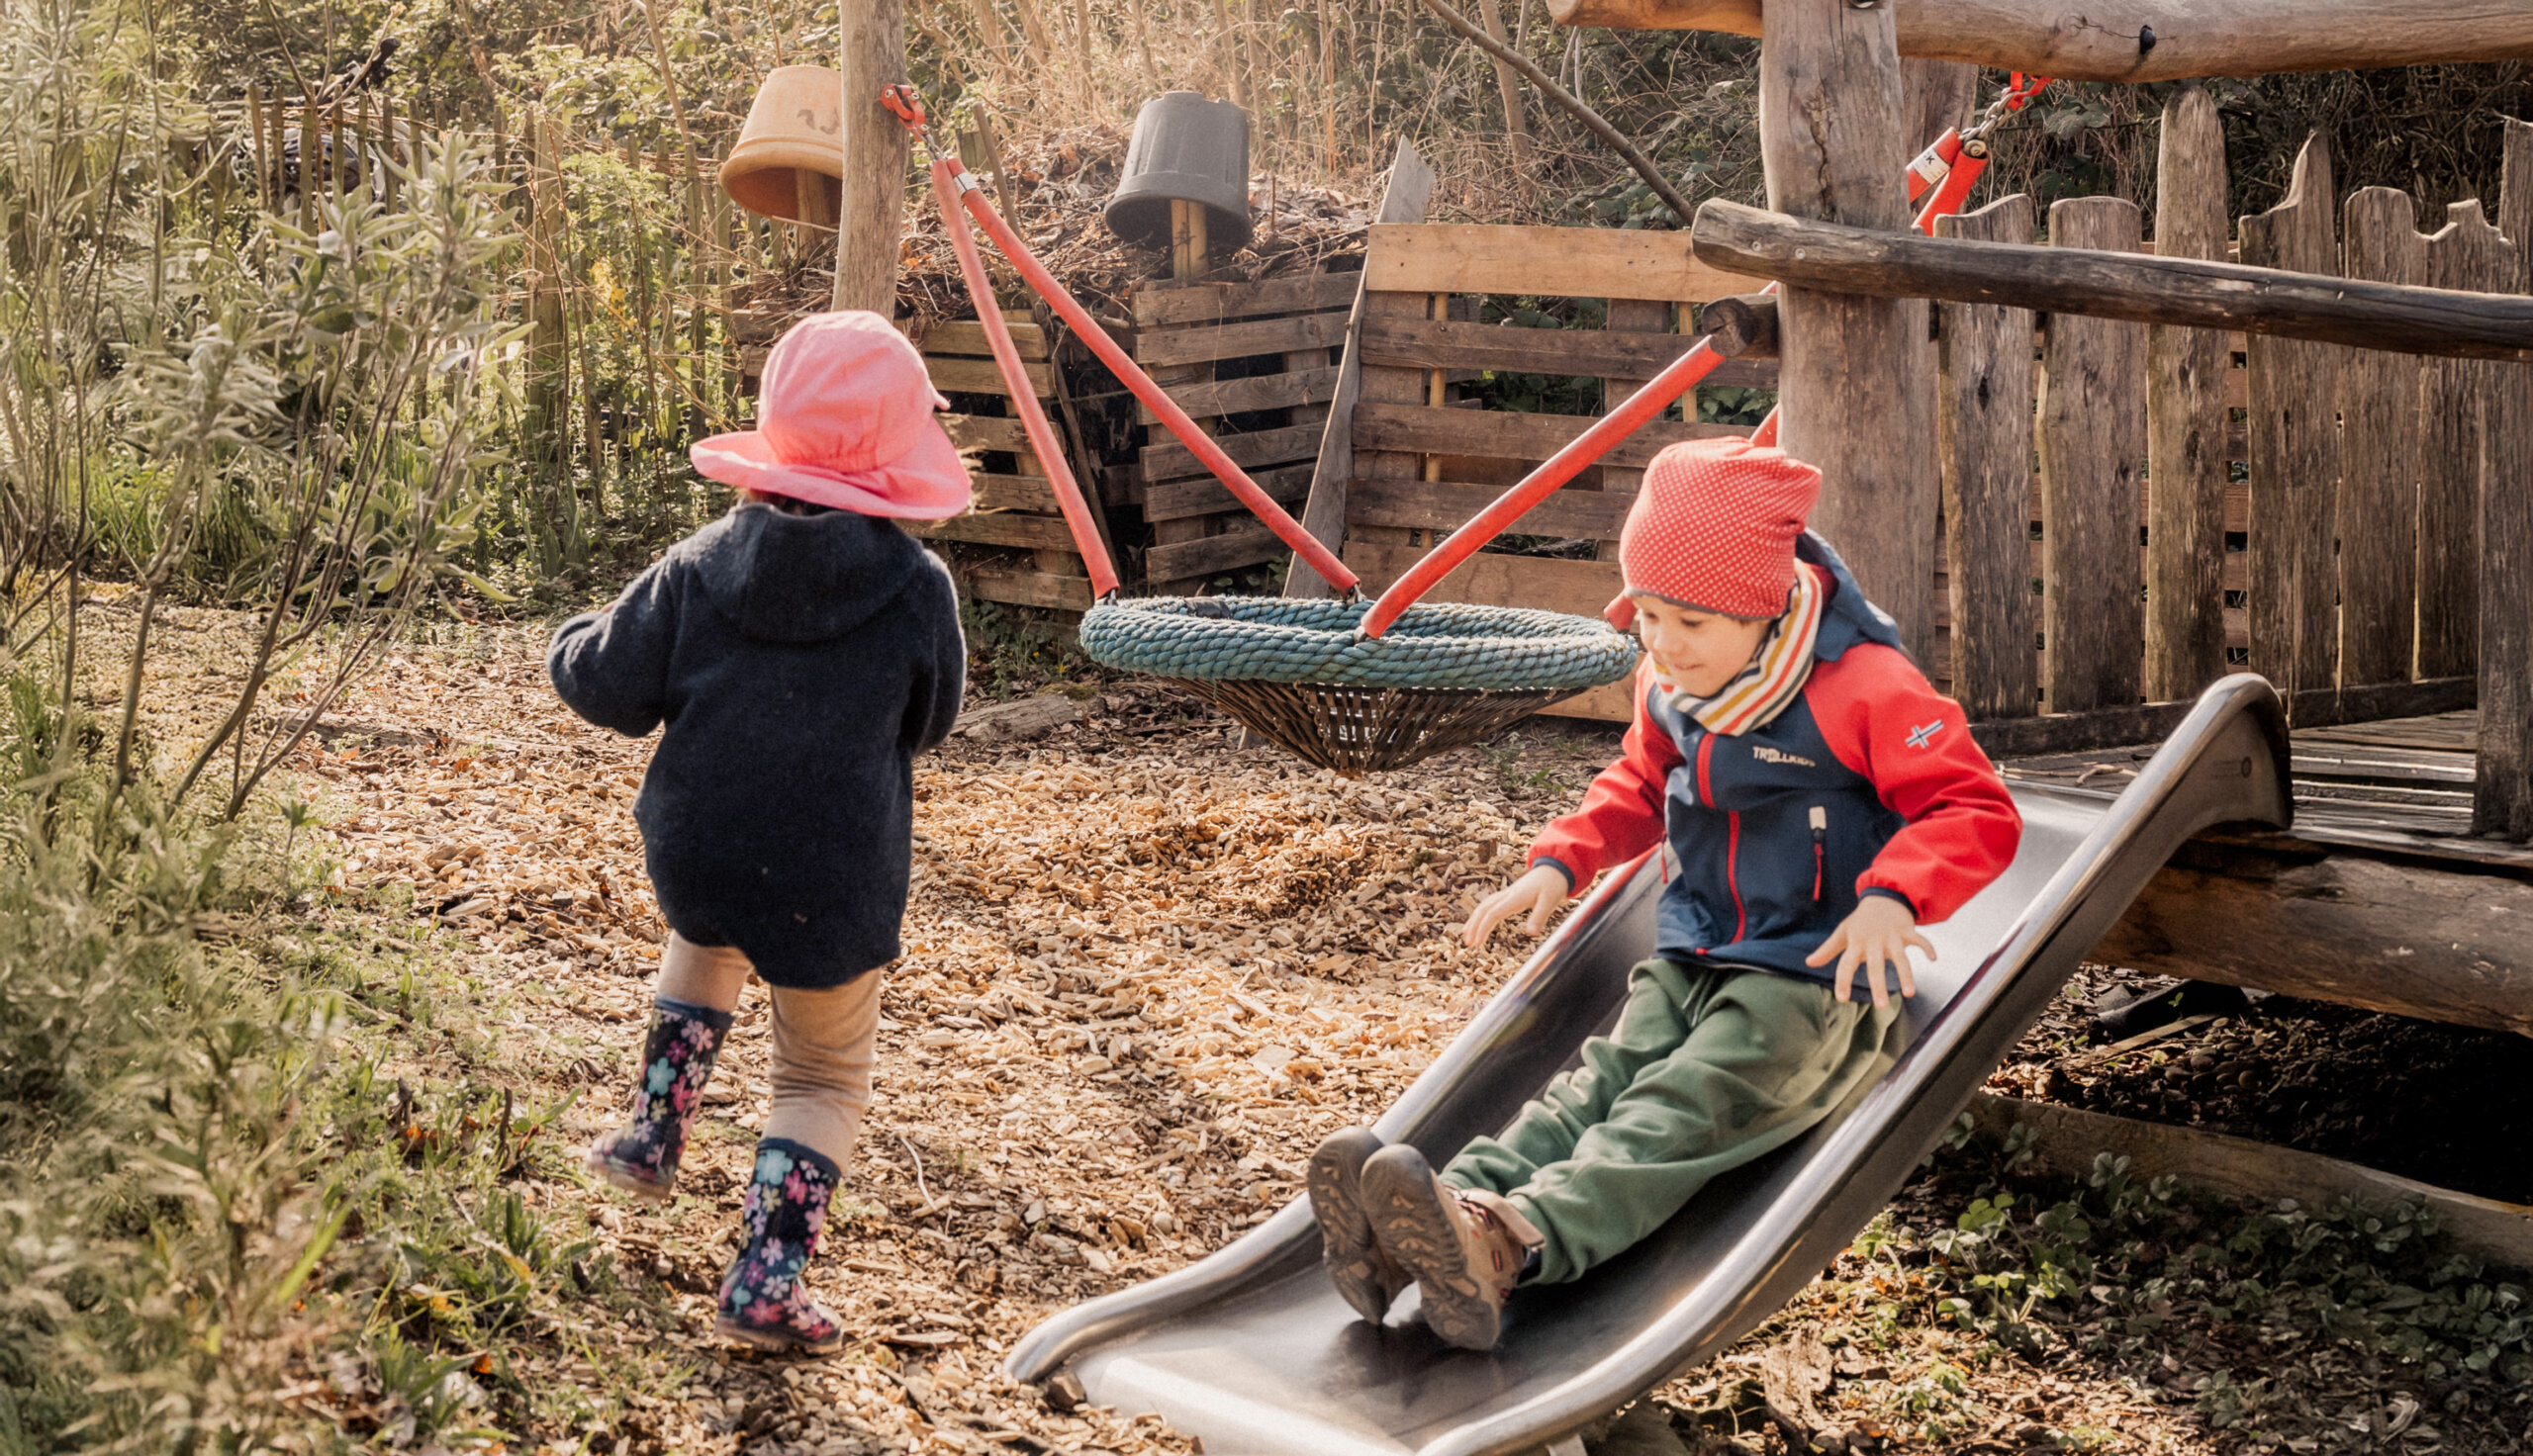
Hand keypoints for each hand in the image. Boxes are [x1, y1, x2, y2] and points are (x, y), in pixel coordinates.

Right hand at [1462, 865, 1568, 948]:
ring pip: (1484, 906)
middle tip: (1468, 944)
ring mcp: (1507, 894)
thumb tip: (1531, 934)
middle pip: (1483, 909)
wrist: (1555, 868)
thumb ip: (1539, 917)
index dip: (1483, 928)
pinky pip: (1490, 904)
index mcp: (1515, 897)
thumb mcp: (1550, 901)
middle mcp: (1507, 895)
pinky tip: (1480, 923)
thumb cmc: (1553, 884)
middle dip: (1473, 926)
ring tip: (1467, 936)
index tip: (1478, 943)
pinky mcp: (1509, 895)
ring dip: (1474, 920)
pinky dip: (1481, 914)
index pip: (1493, 913)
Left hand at [1804, 895, 1933, 1008]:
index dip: (1843, 980)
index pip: (1846, 964)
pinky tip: (1934, 959)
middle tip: (1880, 1006)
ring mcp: (1892, 937)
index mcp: (1856, 943)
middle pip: (1875, 966)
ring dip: (1906, 975)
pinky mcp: (1907, 931)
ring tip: (1910, 994)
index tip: (1841, 998)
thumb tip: (1808, 963)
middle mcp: (1874, 942)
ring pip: (1900, 958)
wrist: (1882, 898)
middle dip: (1878, 985)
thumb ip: (1827, 950)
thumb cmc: (1860, 921)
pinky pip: (1920, 940)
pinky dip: (1928, 947)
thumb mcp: (1842, 932)